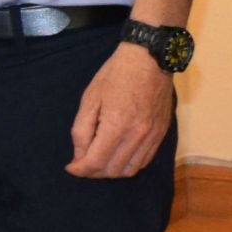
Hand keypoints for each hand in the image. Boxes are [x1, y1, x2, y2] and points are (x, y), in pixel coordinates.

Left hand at [66, 36, 177, 178]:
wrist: (150, 59)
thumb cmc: (116, 75)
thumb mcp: (90, 98)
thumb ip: (82, 130)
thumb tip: (79, 156)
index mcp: (116, 125)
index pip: (95, 162)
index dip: (79, 170)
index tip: (71, 166)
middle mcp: (136, 135)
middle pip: (112, 170)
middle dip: (93, 171)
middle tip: (83, 162)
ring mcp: (152, 136)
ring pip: (129, 170)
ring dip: (112, 171)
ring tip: (101, 160)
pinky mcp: (161, 133)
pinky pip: (144, 161)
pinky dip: (129, 164)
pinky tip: (119, 154)